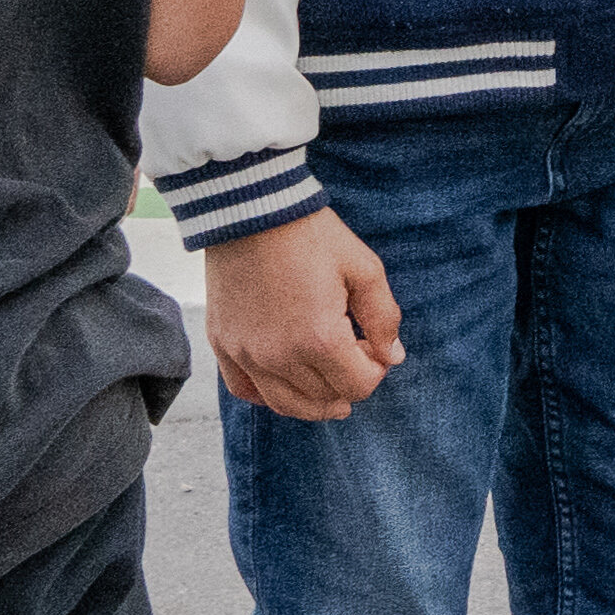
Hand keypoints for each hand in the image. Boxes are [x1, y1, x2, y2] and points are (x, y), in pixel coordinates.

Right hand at [208, 207, 405, 415]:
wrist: (251, 210)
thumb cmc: (312, 236)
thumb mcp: (364, 269)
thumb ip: (384, 318)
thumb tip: (392, 357)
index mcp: (320, 340)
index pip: (359, 386)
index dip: (375, 372)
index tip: (374, 349)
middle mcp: (279, 356)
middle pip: (324, 399)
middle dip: (347, 383)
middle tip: (353, 356)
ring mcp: (246, 353)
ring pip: (286, 404)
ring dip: (314, 401)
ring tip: (329, 390)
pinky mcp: (222, 344)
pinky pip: (245, 390)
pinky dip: (269, 395)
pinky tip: (286, 383)